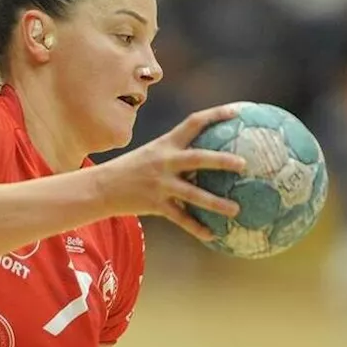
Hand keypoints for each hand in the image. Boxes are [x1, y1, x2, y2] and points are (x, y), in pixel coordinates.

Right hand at [94, 105, 244, 241]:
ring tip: (237, 209)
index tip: (239, 110)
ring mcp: (160, 184)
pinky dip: (196, 227)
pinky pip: (180, 218)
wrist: (102, 186)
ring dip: (216, 203)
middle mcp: (164, 162)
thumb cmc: (132, 169)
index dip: (216, 115)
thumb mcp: (153, 154)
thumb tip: (209, 157)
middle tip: (244, 164)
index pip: (193, 123)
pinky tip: (213, 236)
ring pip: (193, 194)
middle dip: (221, 160)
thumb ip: (177, 154)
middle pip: (197, 158)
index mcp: (165, 144)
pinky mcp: (155, 204)